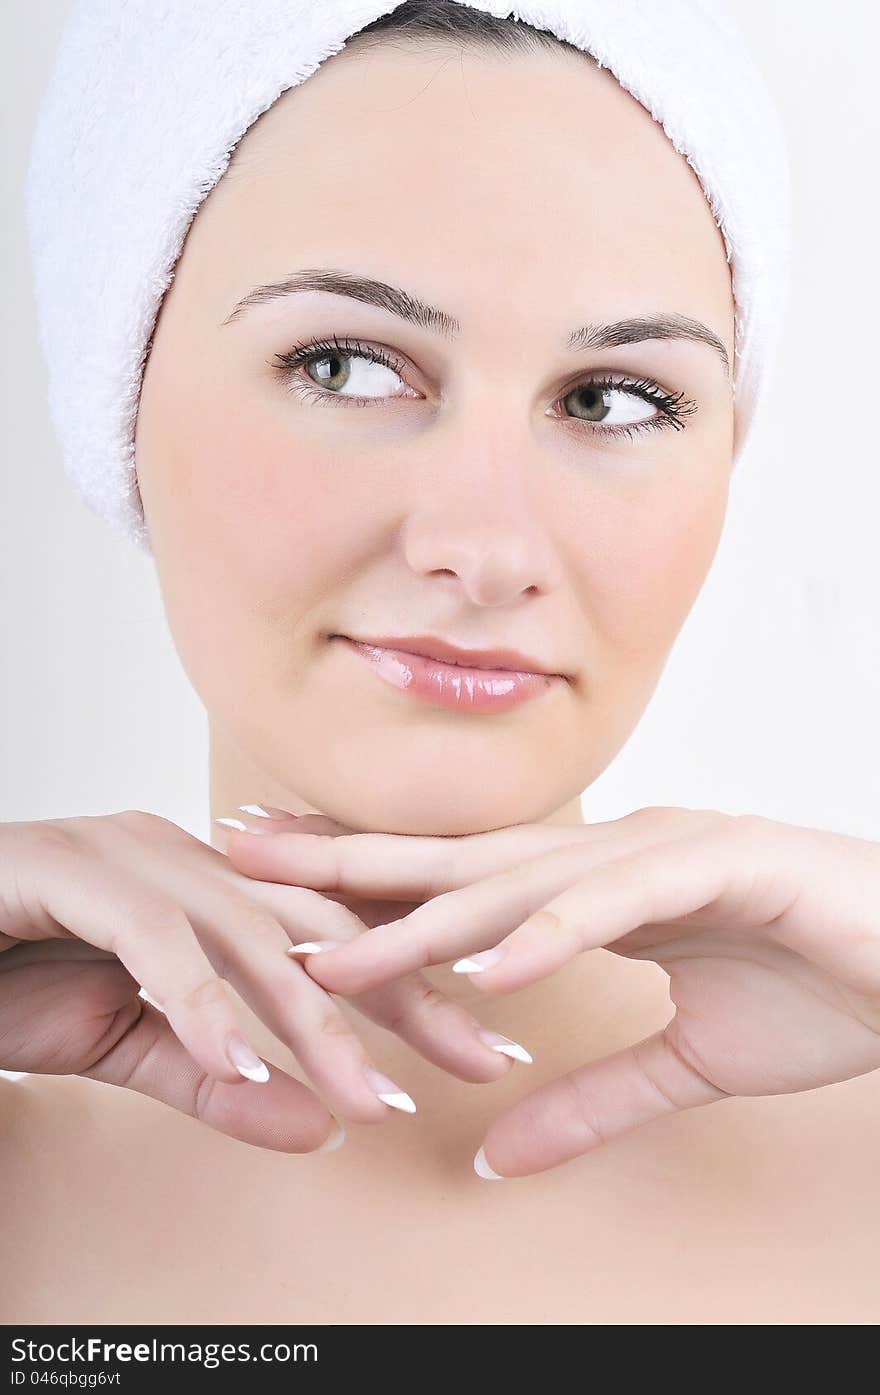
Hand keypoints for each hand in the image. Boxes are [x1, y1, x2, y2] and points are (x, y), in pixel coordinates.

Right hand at [0, 811, 518, 1153]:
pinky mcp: (67, 868)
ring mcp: (126, 852)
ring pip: (244, 930)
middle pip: (317, 923)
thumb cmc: (11, 978)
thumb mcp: (129, 1046)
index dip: (411, 987)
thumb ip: (221, 1081)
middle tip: (478, 1058)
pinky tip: (236, 1060)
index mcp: (207, 887)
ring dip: (306, 1017)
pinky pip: (149, 936)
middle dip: (402, 990)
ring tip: (361, 1093)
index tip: (482, 1049)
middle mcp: (182, 855)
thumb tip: (322, 1128)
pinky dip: (194, 1001)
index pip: (331, 935)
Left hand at [223, 807, 879, 1175]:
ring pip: (523, 881)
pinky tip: (486, 965)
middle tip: (245, 855)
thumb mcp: (686, 1064)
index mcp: (597, 888)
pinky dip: (553, 932)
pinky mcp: (722, 864)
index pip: (460, 882)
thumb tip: (493, 1152)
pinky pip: (619, 903)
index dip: (367, 880)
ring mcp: (664, 851)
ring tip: (335, 948)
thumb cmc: (819, 989)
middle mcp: (614, 854)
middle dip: (351, 860)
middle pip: (459, 859)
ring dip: (426, 916)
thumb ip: (588, 1099)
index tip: (276, 886)